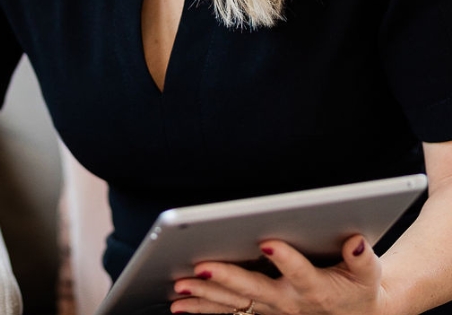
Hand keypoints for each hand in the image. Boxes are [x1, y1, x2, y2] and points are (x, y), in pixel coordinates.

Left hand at [169, 234, 385, 314]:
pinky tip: (178, 303)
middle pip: (255, 289)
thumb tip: (356, 240)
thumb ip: (362, 258)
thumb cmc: (360, 287)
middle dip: (227, 278)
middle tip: (201, 268)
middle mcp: (290, 302)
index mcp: (317, 288)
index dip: (286, 259)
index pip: (300, 273)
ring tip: (178, 287)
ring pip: (234, 303)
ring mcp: (271, 309)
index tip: (268, 242)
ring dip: (205, 297)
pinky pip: (228, 311)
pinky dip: (203, 308)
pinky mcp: (259, 311)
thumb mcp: (369, 274)